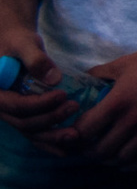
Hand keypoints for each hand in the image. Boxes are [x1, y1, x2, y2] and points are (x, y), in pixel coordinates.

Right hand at [0, 6, 68, 134]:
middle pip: (24, 123)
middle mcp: (0, 107)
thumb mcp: (24, 43)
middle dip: (50, 120)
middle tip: (74, 108)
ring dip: (53, 137)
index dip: (41, 104)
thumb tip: (54, 78)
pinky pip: (35, 133)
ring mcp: (11, 114)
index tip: (63, 95)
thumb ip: (36, 59)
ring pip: (30, 133)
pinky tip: (69, 148)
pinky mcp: (23, 116)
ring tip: (77, 135)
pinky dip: (50, 142)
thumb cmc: (16, 40)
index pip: (17, 106)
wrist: (13, 44)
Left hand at [74, 39, 136, 168]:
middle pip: (102, 150)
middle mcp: (133, 120)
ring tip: (107, 156)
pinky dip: (135, 166)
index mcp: (117, 102)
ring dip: (111, 160)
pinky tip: (127, 164)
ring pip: (124, 158)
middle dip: (90, 153)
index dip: (76, 137)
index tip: (75, 136)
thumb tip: (82, 80)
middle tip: (88, 149)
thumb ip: (99, 74)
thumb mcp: (121, 64)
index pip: (86, 131)